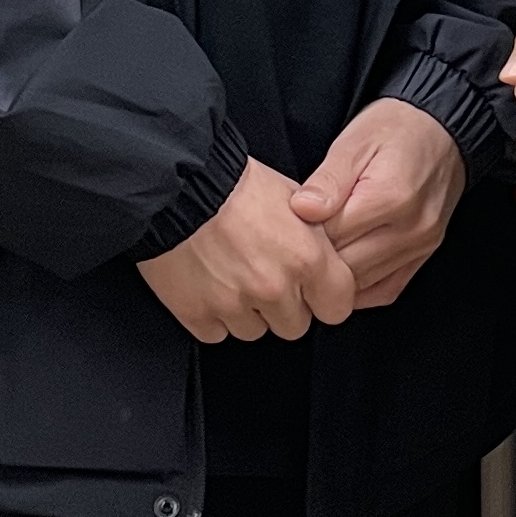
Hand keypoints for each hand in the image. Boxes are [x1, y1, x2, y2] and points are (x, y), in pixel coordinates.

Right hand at [140, 158, 359, 343]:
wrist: (178, 183)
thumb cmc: (235, 183)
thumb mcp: (295, 199)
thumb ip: (315, 241)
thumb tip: (326, 264)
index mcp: (307, 259)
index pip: (337, 309)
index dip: (325, 299)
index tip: (313, 291)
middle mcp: (274, 288)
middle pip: (295, 326)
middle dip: (283, 306)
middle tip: (264, 274)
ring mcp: (234, 305)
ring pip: (254, 332)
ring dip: (247, 312)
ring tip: (231, 273)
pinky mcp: (198, 314)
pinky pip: (216, 333)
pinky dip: (212, 314)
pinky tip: (207, 283)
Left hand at [291, 99, 466, 306]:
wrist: (442, 128)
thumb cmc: (395, 129)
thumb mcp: (354, 142)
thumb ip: (327, 180)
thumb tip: (302, 210)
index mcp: (390, 197)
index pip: (331, 235)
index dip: (304, 231)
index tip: (291, 220)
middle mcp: (411, 228)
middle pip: (346, 266)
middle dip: (318, 256)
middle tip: (299, 238)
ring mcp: (422, 246)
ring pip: (363, 283)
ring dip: (336, 274)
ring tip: (320, 250)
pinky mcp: (426, 255)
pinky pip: (386, 290)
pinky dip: (360, 288)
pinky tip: (343, 273)